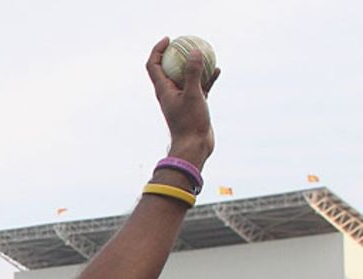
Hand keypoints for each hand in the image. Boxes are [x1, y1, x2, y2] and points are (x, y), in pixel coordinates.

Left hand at [146, 37, 217, 167]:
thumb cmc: (189, 123)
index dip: (157, 50)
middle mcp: (170, 93)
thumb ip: (192, 74)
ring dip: (194, 65)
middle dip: (176, 54)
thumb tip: (194, 52)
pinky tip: (217, 70)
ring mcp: (182, 99)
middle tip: (187, 42)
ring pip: (186, 77)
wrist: (194, 147)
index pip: (153, 65)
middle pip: (168, 68)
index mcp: (163, 90)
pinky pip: (200, 87)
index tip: (169, 39)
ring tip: (205, 52)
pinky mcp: (194, 105)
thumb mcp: (193, 95)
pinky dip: (207, 78)